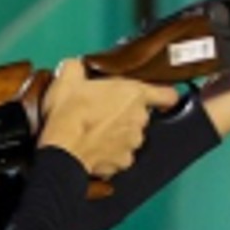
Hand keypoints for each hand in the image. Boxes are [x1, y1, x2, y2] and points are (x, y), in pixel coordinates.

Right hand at [38, 58, 180, 177]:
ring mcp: (132, 142)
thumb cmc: (69, 114)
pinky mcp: (122, 162)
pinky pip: (120, 155)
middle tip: (103, 109)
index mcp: (133, 93)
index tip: (158, 96)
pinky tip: (93, 147)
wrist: (62, 150)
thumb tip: (75, 67)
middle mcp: (139, 119)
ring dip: (117, 133)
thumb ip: (77, 67)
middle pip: (141, 114)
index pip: (167, 94)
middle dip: (125, 112)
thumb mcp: (68, 77)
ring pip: (130, 136)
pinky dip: (109, 152)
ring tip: (94, 130)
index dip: (163, 95)